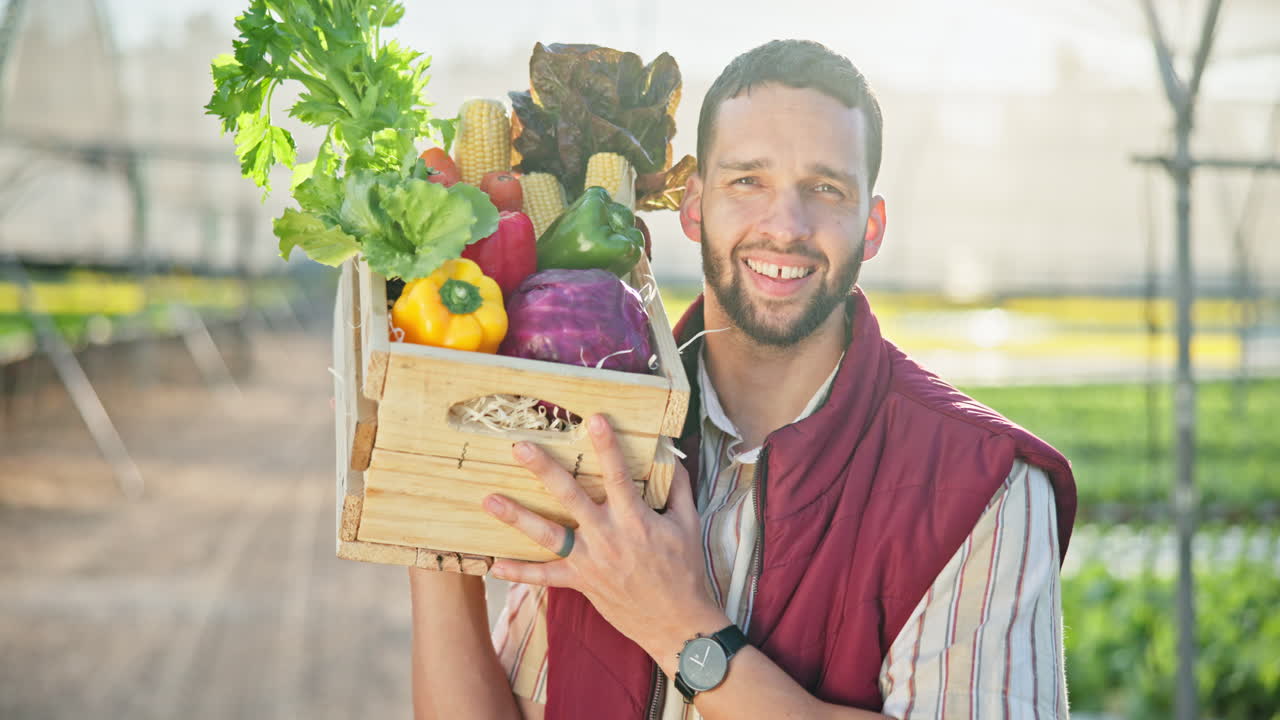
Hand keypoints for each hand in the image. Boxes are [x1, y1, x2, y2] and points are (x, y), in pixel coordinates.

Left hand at [483, 414, 728, 670]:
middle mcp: (607, 536)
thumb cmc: (684, 571)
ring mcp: (589, 560)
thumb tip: (674, 456)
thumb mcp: (688, 525)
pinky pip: (545, 576)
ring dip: (516, 517)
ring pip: (547, 535)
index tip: (594, 419)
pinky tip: (495, 564)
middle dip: (543, 470)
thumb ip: (678, 488)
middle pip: (569, 497)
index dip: (607, 447)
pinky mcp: (581, 582)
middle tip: (519, 448)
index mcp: (635, 519)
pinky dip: (520, 572)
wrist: (677, 623)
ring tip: (489, 500)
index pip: (619, 475)